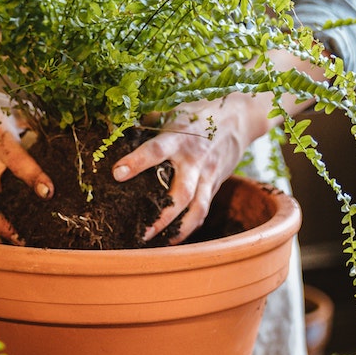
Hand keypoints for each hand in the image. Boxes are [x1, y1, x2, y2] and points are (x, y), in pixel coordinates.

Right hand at [0, 42, 52, 241]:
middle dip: (10, 224)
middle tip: (33, 240)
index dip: (34, 178)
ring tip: (25, 243)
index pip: (16, 161)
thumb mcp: (11, 107)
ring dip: (2, 227)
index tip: (49, 193)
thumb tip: (65, 134)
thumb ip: (35, 123)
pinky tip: (10, 230)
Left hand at [111, 94, 266, 244]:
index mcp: (179, 137)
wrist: (239, 119)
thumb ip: (148, 123)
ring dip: (178, 229)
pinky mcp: (215, 185)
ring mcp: (208, 175)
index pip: (156, 150)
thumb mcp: (173, 111)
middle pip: (181, 193)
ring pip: (197, 208)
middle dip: (161, 215)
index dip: (137, 162)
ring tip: (159, 243)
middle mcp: (195, 160)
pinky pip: (203, 209)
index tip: (117, 174)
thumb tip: (115, 129)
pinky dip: (190, 226)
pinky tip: (174, 238)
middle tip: (141, 232)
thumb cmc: (199, 113)